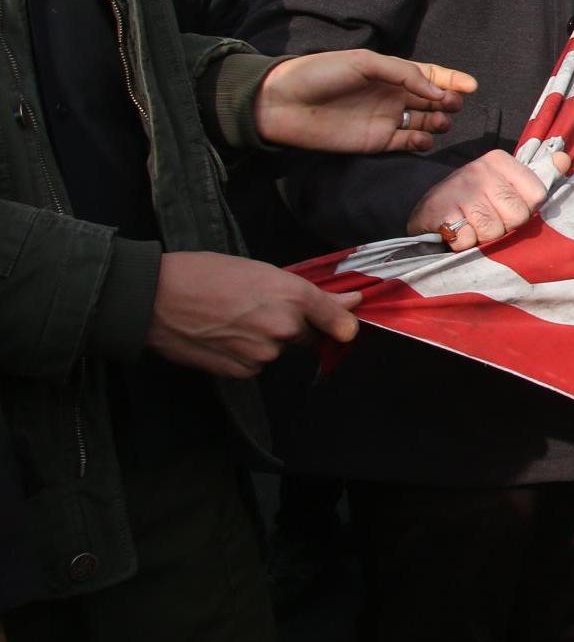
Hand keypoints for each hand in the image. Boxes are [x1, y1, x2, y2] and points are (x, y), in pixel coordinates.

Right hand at [147, 252, 362, 378]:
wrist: (155, 298)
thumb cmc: (203, 273)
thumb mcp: (258, 270)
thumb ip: (305, 292)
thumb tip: (349, 302)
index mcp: (292, 294)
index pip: (336, 318)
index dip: (343, 321)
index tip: (345, 326)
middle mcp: (285, 326)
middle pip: (305, 335)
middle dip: (290, 325)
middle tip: (256, 308)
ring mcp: (264, 352)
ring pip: (276, 350)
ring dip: (263, 340)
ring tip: (230, 319)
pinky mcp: (242, 371)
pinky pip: (255, 364)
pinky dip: (243, 354)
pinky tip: (221, 336)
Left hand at [255, 51, 473, 154]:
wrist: (284, 103)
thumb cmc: (321, 74)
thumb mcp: (364, 62)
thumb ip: (404, 73)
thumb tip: (437, 90)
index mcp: (391, 72)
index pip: (430, 75)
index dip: (452, 80)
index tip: (471, 86)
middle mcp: (392, 95)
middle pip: (433, 100)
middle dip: (448, 101)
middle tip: (449, 104)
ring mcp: (386, 119)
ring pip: (425, 122)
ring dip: (438, 122)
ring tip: (439, 121)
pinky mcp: (378, 142)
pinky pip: (408, 143)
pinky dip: (420, 142)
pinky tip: (421, 138)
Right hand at [406, 148, 569, 252]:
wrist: (428, 211)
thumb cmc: (475, 200)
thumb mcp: (506, 183)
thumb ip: (539, 175)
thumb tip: (564, 159)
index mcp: (500, 161)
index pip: (537, 195)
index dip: (526, 211)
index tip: (508, 208)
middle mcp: (479, 170)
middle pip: (517, 216)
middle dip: (505, 227)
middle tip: (487, 220)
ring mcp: (457, 189)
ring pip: (493, 231)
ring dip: (483, 237)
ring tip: (471, 226)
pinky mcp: (438, 211)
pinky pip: (468, 240)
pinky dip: (463, 243)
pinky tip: (456, 232)